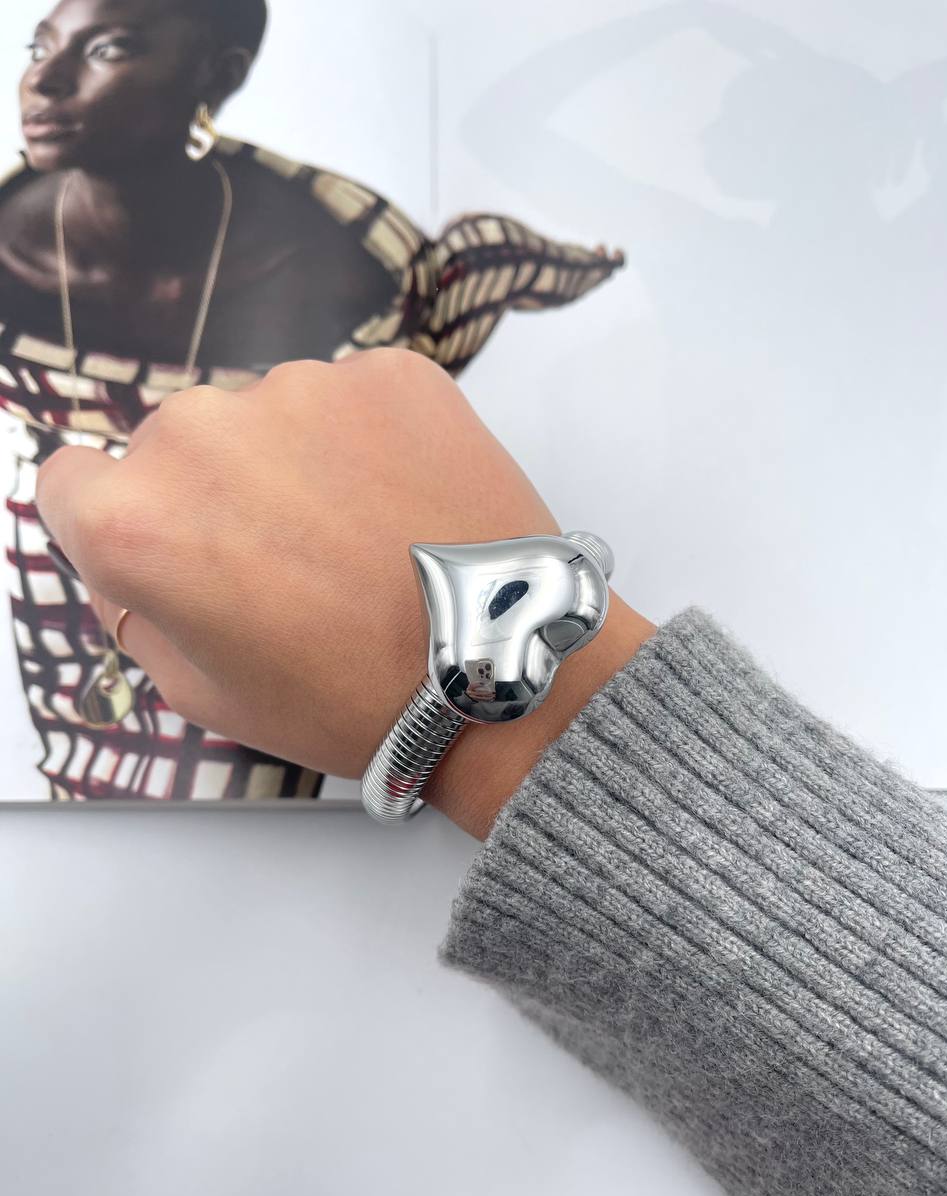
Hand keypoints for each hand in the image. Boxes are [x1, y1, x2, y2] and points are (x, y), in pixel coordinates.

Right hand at [36, 350, 654, 835]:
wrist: (498, 666)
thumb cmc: (348, 696)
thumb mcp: (202, 689)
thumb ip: (133, 603)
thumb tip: (126, 550)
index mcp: (137, 519)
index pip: (72, 480)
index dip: (120, 522)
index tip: (175, 550)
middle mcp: (202, 431)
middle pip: (176, 443)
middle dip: (217, 492)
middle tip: (290, 558)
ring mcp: (301, 387)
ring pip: (269, 415)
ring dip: (297, 460)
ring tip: (362, 535)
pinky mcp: (388, 370)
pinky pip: (349, 397)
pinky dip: (368, 439)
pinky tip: (407, 503)